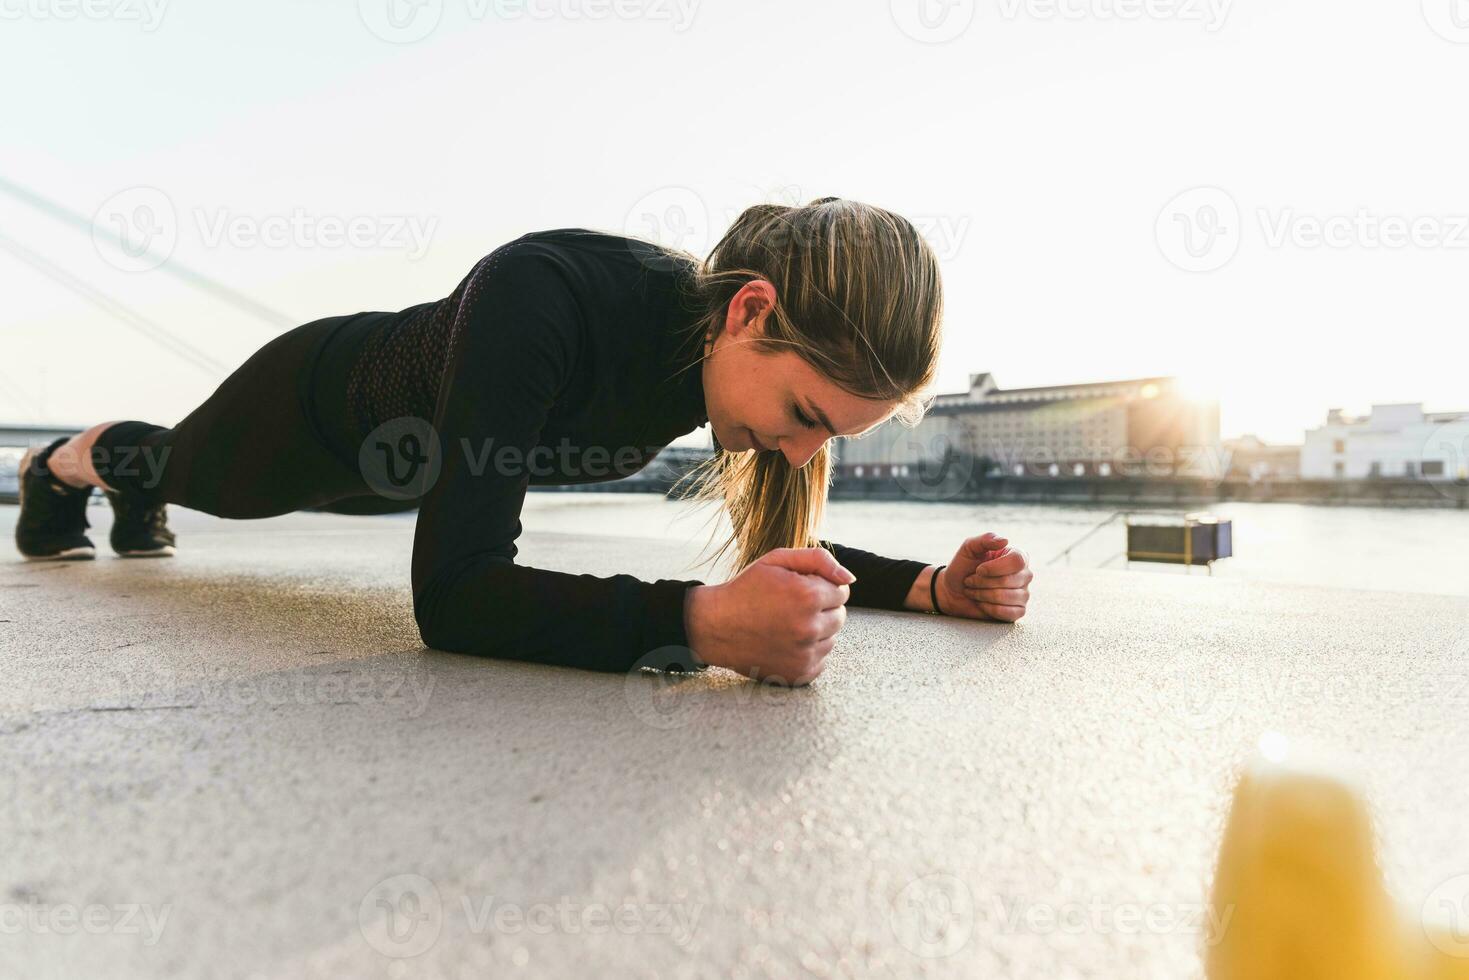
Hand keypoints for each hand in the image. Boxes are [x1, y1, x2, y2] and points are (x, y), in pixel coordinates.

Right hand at [683, 547, 853, 684]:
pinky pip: (821, 660)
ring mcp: (805, 654)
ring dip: (816, 631)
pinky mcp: (799, 674)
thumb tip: (850, 578)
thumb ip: (818, 560)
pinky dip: (808, 652)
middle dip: (821, 609)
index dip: (819, 587)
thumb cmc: (747, 589)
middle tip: (790, 607)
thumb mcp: (777, 560)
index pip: (841, 591)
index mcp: (808, 596)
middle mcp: (809, 627)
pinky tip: (785, 643)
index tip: (796, 589)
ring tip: (785, 625)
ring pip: (832, 639)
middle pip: (840, 616)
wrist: (715, 626)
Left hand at [935, 532, 1031, 622]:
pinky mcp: (1018, 611)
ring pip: (1006, 597)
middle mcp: (1025, 574)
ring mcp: (1023, 594)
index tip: (978, 570)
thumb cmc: (963, 567)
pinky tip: (982, 603)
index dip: (995, 567)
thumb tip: (1005, 540)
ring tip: (973, 591)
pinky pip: (1008, 613)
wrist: (953, 590)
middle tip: (970, 581)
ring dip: (982, 595)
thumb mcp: (969, 548)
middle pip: (1009, 580)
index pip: (1017, 561)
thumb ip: (985, 539)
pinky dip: (989, 608)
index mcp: (1017, 556)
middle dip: (982, 582)